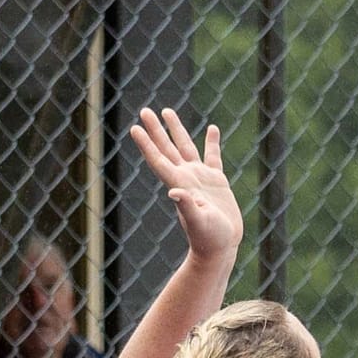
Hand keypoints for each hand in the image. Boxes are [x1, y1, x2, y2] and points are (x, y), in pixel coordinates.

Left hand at [130, 111, 243, 264]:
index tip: (135, 128)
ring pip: (185, 147)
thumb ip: (187, 207)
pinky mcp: (216, 181)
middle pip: (167, 148)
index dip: (147, 144)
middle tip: (145, 111)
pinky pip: (213, 156)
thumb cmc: (209, 238)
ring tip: (167, 111)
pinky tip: (212, 129)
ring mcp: (200, 178)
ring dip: (176, 130)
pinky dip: (212, 142)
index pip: (159, 160)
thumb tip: (174, 192)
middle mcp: (185, 178)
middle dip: (156, 130)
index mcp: (179, 184)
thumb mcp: (199, 222)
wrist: (221, 247)